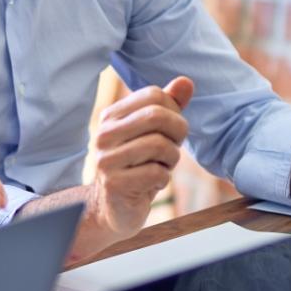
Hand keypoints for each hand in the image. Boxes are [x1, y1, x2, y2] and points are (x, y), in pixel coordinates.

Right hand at [86, 77, 194, 238]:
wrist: (115, 208)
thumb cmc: (139, 166)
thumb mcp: (156, 133)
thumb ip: (170, 106)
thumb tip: (186, 82)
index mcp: (111, 116)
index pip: (154, 95)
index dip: (174, 112)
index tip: (170, 131)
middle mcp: (104, 134)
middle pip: (157, 116)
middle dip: (177, 133)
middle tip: (173, 149)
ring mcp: (106, 159)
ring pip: (160, 145)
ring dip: (171, 159)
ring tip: (161, 167)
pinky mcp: (114, 184)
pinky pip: (157, 173)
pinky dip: (163, 179)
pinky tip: (152, 184)